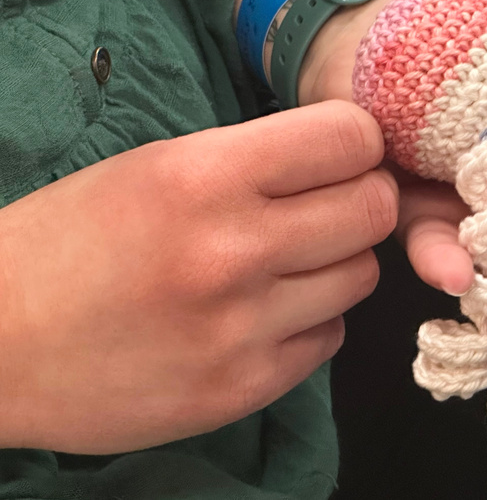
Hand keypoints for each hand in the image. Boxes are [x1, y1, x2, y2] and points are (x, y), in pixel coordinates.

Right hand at [0, 101, 395, 452]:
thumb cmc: (72, 241)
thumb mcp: (157, 168)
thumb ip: (256, 162)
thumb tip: (348, 157)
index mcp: (205, 176)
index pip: (351, 138)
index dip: (356, 143)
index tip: (343, 154)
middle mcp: (234, 251)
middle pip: (375, 210)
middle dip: (362, 200)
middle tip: (330, 207)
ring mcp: (242, 327)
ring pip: (362, 276)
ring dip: (337, 264)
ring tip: (286, 265)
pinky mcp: (243, 387)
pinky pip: (329, 337)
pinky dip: (310, 321)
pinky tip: (263, 314)